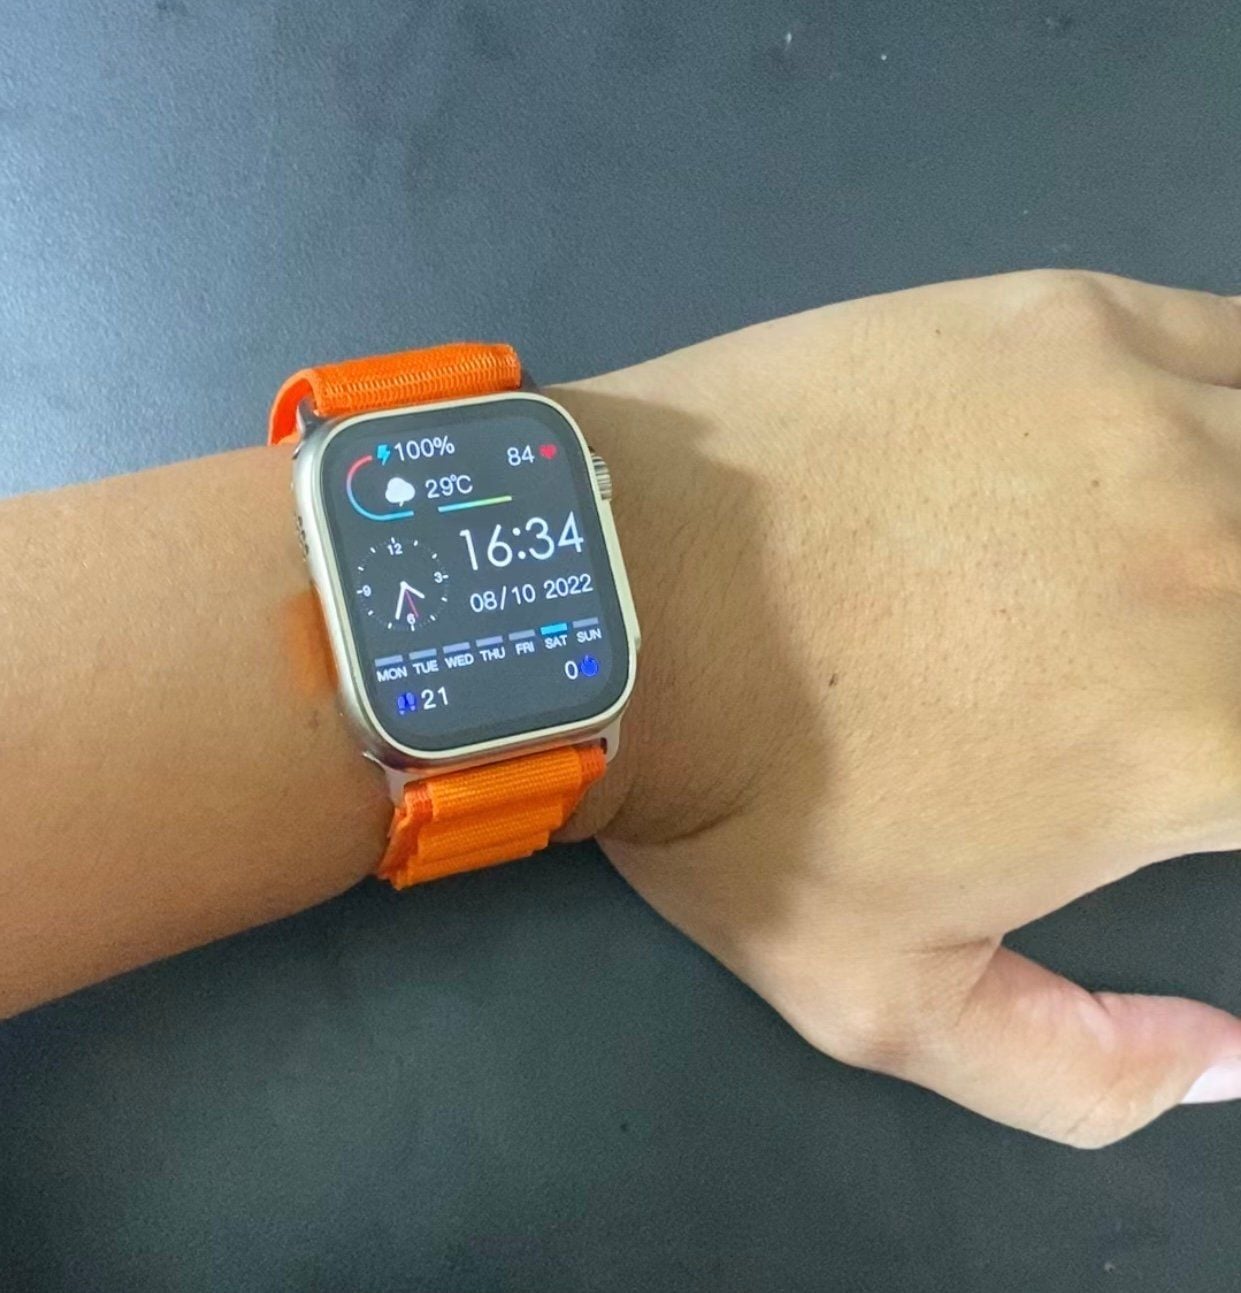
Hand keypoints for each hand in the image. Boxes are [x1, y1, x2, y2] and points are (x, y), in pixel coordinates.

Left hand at [559, 270, 1240, 1145]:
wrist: (616, 603)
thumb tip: (1228, 1065)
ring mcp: (1153, 418)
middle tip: (1190, 686)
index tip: (1212, 776)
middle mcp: (1223, 567)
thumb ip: (1079, 1071)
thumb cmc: (738, 799)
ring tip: (1196, 581)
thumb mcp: (886, 1002)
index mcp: (1202, 742)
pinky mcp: (1071, 320)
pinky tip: (1194, 456)